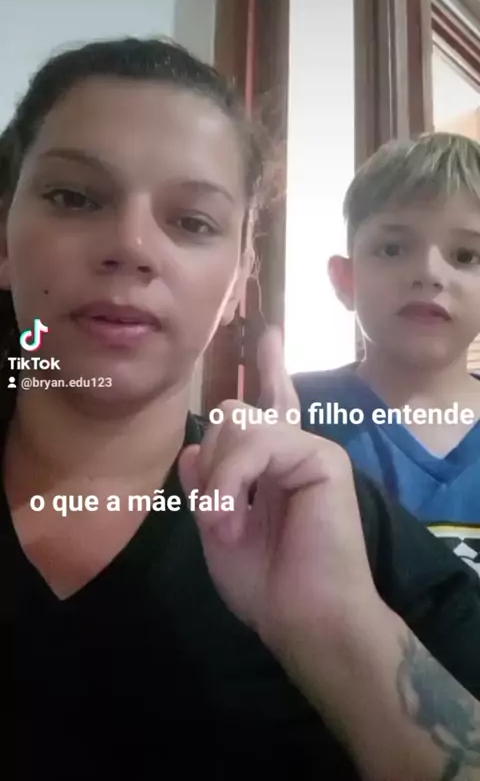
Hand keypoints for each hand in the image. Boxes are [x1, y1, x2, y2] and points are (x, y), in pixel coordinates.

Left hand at [179, 326, 378, 653]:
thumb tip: (193, 449)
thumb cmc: (266, 583)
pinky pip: (259, 443)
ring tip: (223, 526)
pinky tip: (231, 519)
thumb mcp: (219, 527)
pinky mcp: (323, 457)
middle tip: (216, 518)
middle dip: (211, 462)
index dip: (270, 370)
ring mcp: (309, 449)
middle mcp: (292, 449)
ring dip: (219, 480)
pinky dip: (232, 481)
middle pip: (232, 414)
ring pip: (238, 423)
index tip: (270, 334)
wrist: (305, 618)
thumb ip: (208, 484)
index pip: (269, 405)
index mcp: (272, 465)